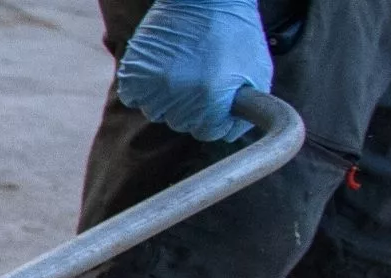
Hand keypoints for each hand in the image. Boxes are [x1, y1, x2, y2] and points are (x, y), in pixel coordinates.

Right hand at [116, 0, 272, 142]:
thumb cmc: (235, 30)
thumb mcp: (256, 69)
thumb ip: (248, 109)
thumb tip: (232, 134)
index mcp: (212, 101)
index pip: (210, 132)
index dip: (218, 115)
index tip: (219, 95)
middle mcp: (180, 100)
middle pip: (183, 123)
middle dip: (194, 105)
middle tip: (202, 73)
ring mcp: (154, 89)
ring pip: (159, 112)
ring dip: (169, 97)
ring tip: (183, 66)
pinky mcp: (134, 77)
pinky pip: (137, 98)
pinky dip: (146, 88)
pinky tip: (162, 67)